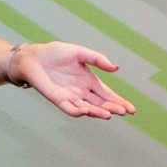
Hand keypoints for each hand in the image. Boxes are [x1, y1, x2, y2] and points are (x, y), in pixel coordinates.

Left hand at [12, 41, 135, 119]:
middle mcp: (81, 92)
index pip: (107, 94)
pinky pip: (69, 108)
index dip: (119, 101)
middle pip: (101, 103)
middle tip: (125, 112)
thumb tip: (116, 68)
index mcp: (89, 81)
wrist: (34, 57)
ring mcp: (70, 97)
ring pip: (88, 108)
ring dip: (98, 112)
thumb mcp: (80, 53)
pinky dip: (77, 111)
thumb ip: (98, 59)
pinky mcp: (58, 99)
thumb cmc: (55, 53)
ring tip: (110, 114)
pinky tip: (86, 111)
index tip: (131, 109)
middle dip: (113, 108)